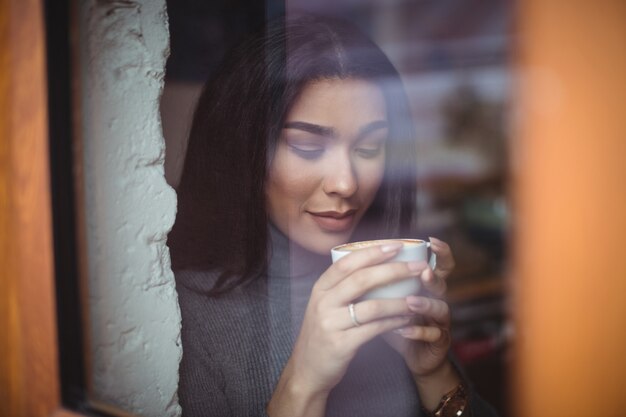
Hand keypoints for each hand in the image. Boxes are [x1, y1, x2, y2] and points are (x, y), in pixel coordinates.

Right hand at [268, 242, 419, 415]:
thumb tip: (377, 265)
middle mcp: (323, 303)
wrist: (306, 370)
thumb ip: (342, 287)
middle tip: (417, 267)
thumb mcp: (324, 305)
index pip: (347, 263)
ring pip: (372, 306)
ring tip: (418, 298)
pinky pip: (374, 329)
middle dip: (393, 270)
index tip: (396, 245)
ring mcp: (331, 324)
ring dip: (399, 301)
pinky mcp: (342, 344)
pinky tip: (406, 319)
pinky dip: (394, 322)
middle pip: (362, 279)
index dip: (373, 252)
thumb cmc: (322, 333)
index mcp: (320, 288)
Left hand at [382, 237, 460, 408]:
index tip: (431, 241)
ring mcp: (440, 322)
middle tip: (422, 270)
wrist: (411, 357)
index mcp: (425, 286)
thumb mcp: (386, 300)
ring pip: (440, 309)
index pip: (439, 264)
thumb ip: (377, 282)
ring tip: (410, 302)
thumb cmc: (394, 323)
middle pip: (442, 283)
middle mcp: (436, 300)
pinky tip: (404, 329)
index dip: (441, 252)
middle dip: (433, 276)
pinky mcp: (439, 343)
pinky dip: (418, 332)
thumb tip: (352, 257)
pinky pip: (432, 336)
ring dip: (425, 304)